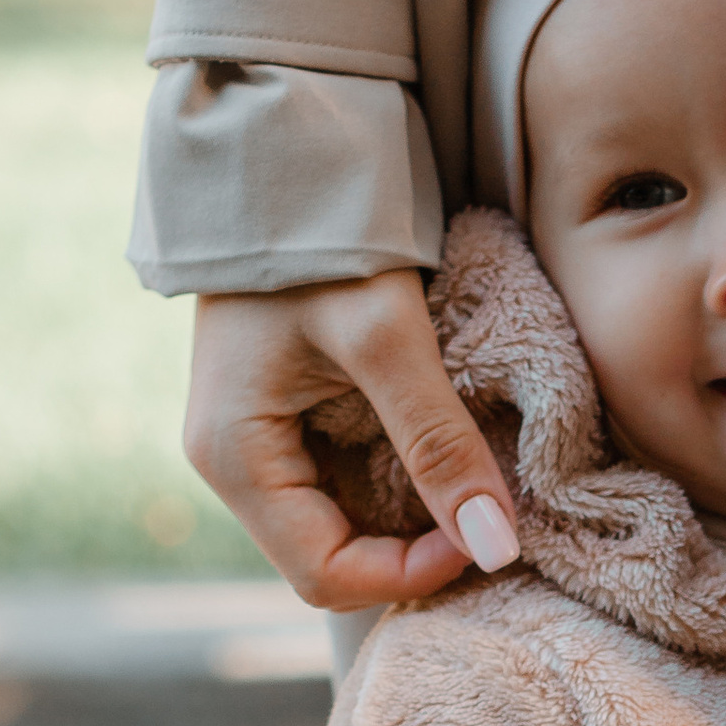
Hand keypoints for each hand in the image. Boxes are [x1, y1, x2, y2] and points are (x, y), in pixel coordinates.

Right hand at [184, 268, 520, 609]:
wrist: (283, 150)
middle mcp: (231, 464)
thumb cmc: (320, 235)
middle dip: (412, 554)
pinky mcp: (282, 419)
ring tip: (472, 485)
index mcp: (233, 458)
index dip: (409, 575)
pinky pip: (343, 482)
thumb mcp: (389, 337)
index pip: (324, 575)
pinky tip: (441, 456)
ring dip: (409, 522)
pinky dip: (398, 484)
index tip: (485, 536)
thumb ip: (440, 443)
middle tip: (488, 516)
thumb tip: (495, 547)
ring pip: (340, 526)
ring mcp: (255, 442)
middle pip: (330, 559)